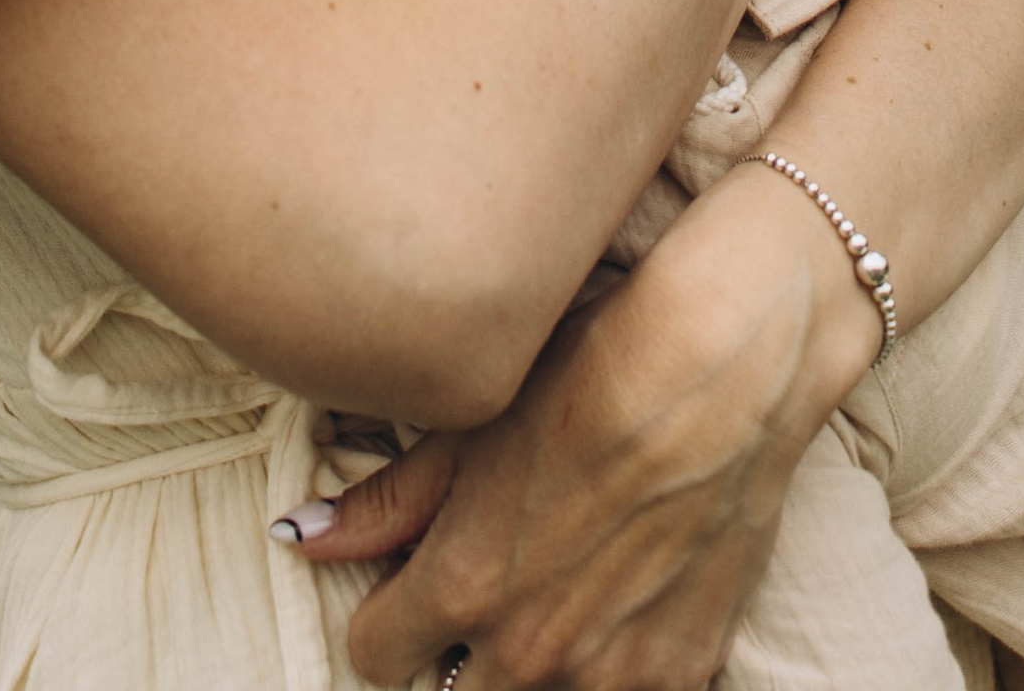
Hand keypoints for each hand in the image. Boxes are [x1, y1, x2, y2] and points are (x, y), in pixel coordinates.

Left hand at [284, 158, 879, 687]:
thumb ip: (387, 502)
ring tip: (560, 591)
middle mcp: (530, 651)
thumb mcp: (474, 422)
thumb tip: (298, 538)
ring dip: (532, 666)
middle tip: (494, 584)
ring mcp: (609, 675)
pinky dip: (609, 675)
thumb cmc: (592, 367)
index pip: (375, 658)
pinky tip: (620, 612)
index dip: (388, 615)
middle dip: (458, 652)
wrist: (725, 364)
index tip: (412, 583)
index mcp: (465, 588)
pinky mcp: (679, 675)